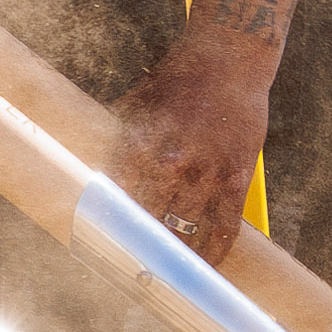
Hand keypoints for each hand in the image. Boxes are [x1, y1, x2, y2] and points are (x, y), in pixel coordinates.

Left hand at [105, 31, 282, 256]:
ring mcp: (206, 172)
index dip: (109, 229)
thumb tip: (95, 168)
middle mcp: (170, 163)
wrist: (228, 57)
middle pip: (147, 222)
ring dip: (173, 256)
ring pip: (184, 229)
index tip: (103, 251)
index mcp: (139, 145)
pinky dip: (214, 251)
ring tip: (165, 275)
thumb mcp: (137, 103)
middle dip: (139, 249)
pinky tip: (206, 266)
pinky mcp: (236, 178)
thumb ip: (119, 137)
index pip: (116, 200)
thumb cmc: (178, 78)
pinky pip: (224, 226)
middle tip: (132, 273)